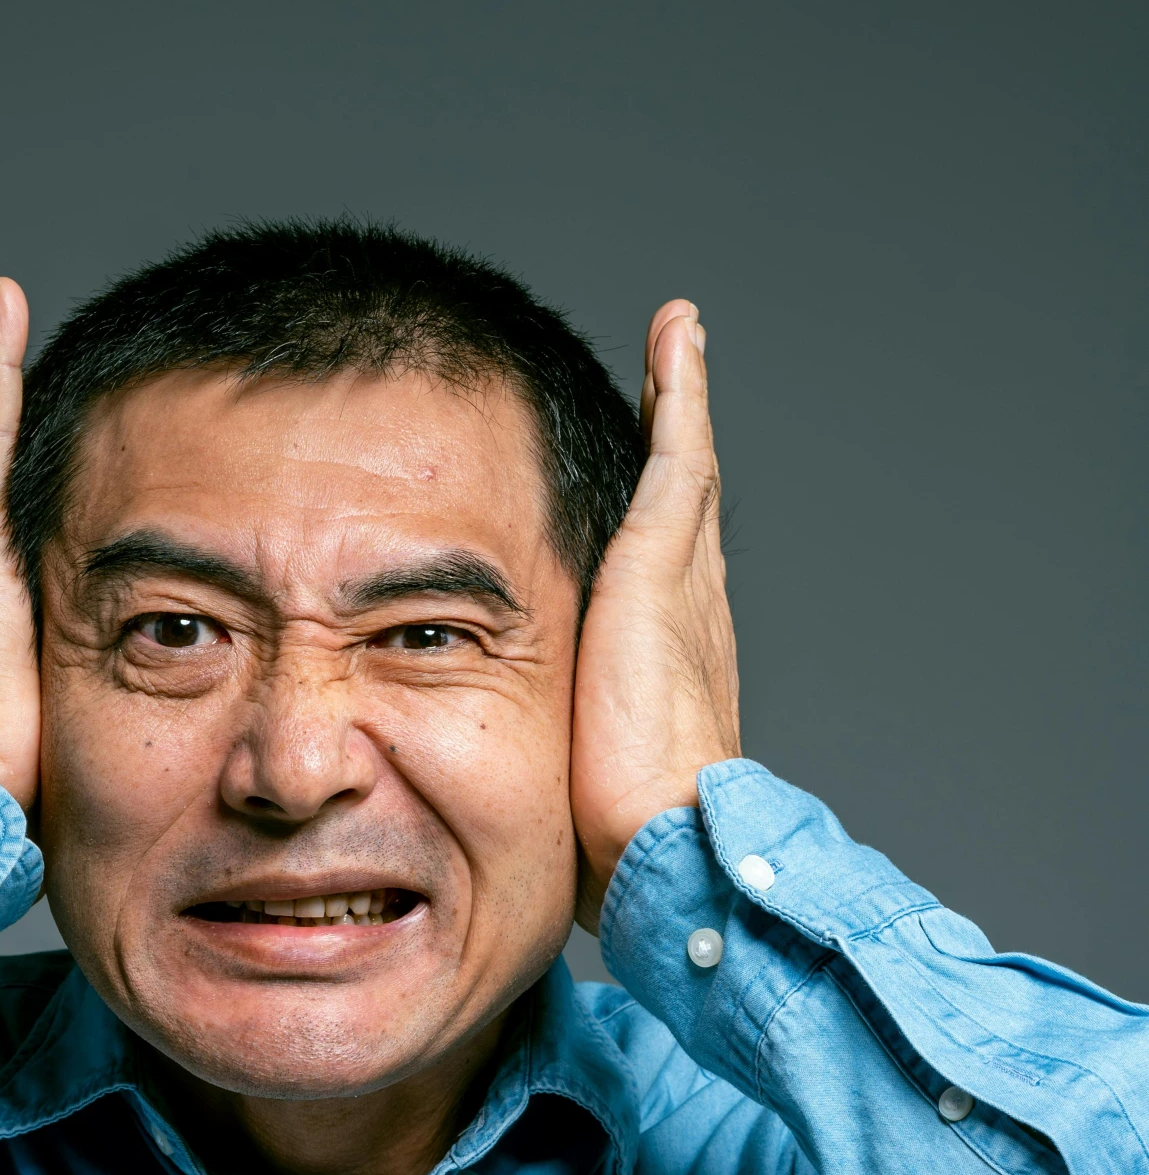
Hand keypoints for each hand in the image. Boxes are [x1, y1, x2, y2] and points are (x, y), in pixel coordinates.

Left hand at [570, 301, 740, 930]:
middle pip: (678, 509)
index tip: (643, 491)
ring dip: (680, 400)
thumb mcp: (569, 775)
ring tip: (680, 338)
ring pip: (681, 469)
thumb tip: (486, 793)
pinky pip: (677, 454)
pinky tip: (677, 335)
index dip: (651, 527)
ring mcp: (683, 582)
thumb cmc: (618, 836)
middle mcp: (688, 610)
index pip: (656, 575)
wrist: (667, 838)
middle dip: (674, 444)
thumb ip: (545, 757)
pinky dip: (681, 392)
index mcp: (665, 661)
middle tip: (675, 377)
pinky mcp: (665, 563)